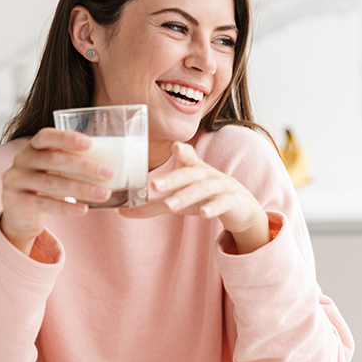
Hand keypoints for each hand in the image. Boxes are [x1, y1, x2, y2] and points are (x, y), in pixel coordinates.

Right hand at [0, 128, 114, 254]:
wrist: (20, 214)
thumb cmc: (47, 185)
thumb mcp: (56, 170)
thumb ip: (75, 162)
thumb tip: (115, 165)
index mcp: (34, 147)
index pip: (46, 136)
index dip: (67, 138)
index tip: (90, 143)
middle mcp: (22, 160)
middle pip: (54, 160)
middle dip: (84, 167)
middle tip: (109, 174)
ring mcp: (15, 180)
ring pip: (51, 183)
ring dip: (81, 189)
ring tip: (104, 194)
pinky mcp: (13, 201)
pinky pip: (42, 203)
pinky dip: (65, 207)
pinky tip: (83, 209)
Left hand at [119, 142, 271, 253]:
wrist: (240, 207)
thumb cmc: (204, 198)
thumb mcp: (180, 198)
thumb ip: (152, 205)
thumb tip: (120, 211)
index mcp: (194, 169)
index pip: (187, 157)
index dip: (181, 152)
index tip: (174, 147)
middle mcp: (208, 175)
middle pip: (189, 175)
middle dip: (172, 180)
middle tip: (153, 186)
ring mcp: (222, 187)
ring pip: (203, 190)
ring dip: (186, 196)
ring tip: (169, 206)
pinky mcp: (233, 202)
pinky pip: (223, 204)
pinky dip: (213, 208)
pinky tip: (203, 214)